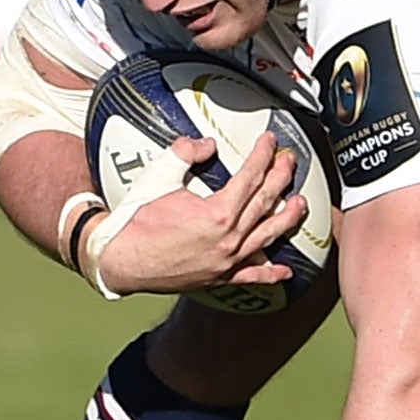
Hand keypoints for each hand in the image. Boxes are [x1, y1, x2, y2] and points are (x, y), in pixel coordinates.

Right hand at [94, 133, 306, 295]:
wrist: (119, 258)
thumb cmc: (137, 220)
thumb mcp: (160, 176)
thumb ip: (185, 153)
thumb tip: (206, 144)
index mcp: (217, 213)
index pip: (251, 177)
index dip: (263, 155)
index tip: (270, 141)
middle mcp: (228, 239)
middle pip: (265, 202)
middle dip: (281, 177)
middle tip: (289, 161)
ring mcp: (227, 261)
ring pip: (267, 236)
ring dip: (287, 218)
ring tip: (300, 204)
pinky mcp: (219, 278)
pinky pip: (251, 276)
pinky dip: (270, 274)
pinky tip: (285, 270)